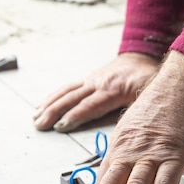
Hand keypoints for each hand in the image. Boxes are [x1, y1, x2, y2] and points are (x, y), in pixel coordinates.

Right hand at [33, 52, 158, 131]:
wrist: (142, 56)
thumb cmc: (146, 79)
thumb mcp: (148, 92)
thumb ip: (138, 108)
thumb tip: (129, 127)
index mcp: (114, 90)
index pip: (90, 105)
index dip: (75, 116)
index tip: (60, 127)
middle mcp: (98, 83)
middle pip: (72, 98)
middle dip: (54, 112)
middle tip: (40, 125)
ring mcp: (91, 80)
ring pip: (66, 92)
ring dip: (49, 105)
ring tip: (35, 118)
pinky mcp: (87, 79)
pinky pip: (67, 87)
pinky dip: (52, 96)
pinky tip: (41, 105)